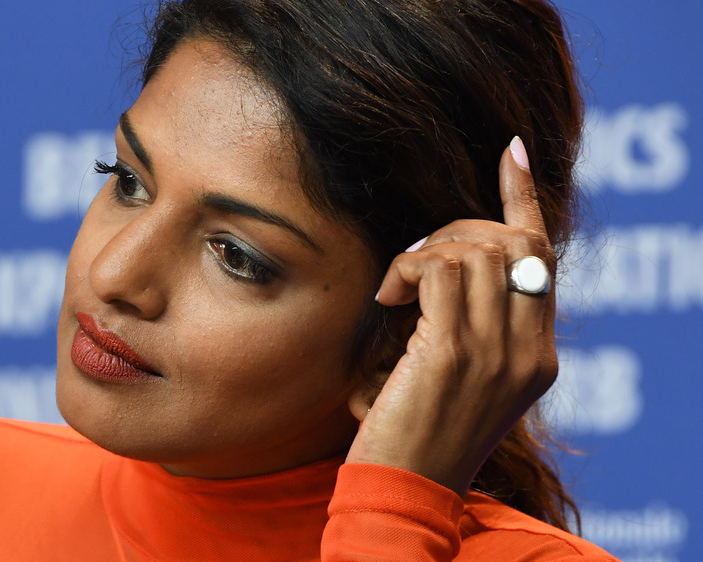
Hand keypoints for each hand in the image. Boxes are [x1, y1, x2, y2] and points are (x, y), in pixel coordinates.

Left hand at [346, 137, 557, 496]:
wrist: (405, 491)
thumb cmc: (418, 434)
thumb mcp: (461, 377)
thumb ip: (472, 326)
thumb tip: (444, 268)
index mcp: (537, 357)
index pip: (541, 258)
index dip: (523, 199)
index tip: (510, 152)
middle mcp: (528, 352)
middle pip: (511, 242)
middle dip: (454, 228)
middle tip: (413, 260)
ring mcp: (497, 353)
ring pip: (475, 249)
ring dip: (425, 252)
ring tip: (396, 287)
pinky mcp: (453, 354)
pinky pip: (439, 271)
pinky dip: (406, 270)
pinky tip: (387, 297)